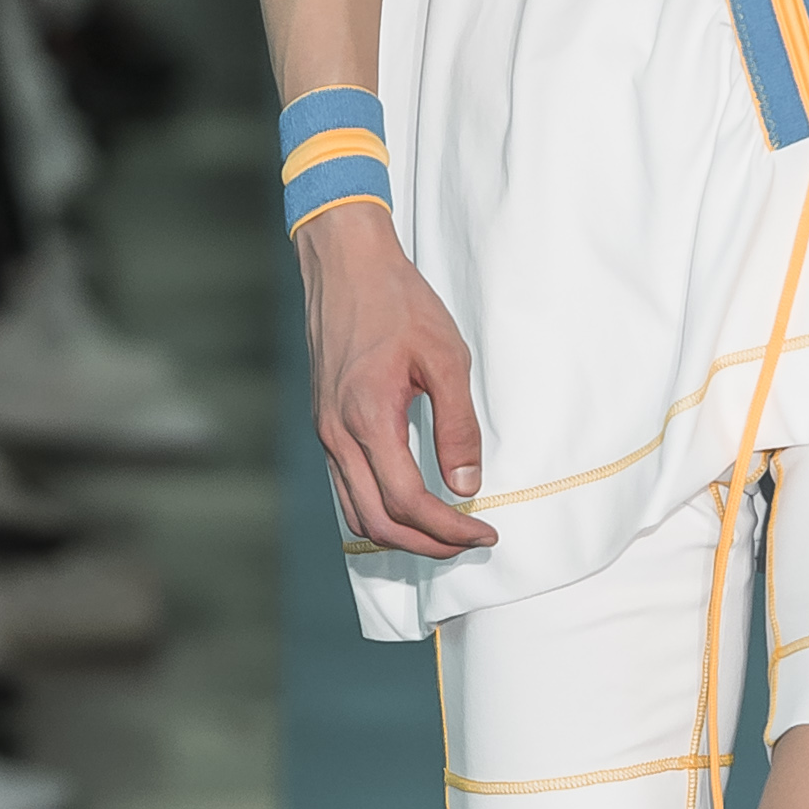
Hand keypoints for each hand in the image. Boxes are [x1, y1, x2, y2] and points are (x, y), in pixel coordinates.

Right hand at [298, 204, 494, 560]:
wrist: (345, 264)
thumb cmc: (397, 301)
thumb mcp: (446, 357)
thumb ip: (458, 426)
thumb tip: (467, 485)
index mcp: (368, 419)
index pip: (407, 503)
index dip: (448, 529)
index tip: (484, 533)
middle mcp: (337, 435)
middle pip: (378, 522)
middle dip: (427, 544)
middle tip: (469, 542)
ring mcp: (325, 431)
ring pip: (356, 512)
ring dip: (400, 534)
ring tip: (444, 531)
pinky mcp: (324, 423)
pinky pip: (346, 487)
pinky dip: (378, 509)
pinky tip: (410, 502)